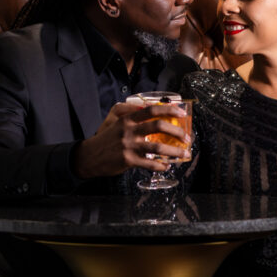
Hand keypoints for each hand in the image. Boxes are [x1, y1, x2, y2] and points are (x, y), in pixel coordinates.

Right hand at [71, 102, 190, 178]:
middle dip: (177, 132)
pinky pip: (150, 163)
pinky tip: (166, 166)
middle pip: (159, 126)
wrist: (89, 156)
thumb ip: (131, 114)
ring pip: (158, 147)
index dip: (169, 110)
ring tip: (183, 153)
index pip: (152, 110)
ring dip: (174, 151)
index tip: (181, 114)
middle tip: (186, 138)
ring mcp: (129, 145)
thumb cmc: (106, 138)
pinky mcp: (128, 160)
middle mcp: (129, 130)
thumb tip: (151, 112)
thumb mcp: (115, 121)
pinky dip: (161, 165)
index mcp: (128, 119)